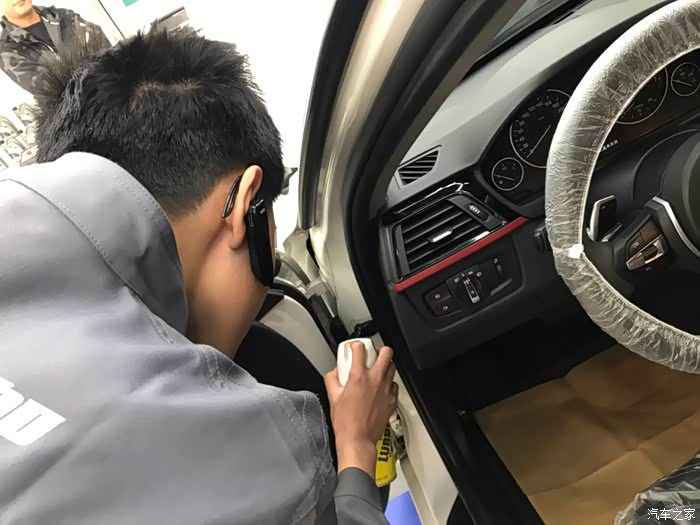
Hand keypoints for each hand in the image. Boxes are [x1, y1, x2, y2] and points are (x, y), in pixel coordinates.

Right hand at [324, 342, 398, 476]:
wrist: (358, 439)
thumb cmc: (346, 422)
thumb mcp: (333, 397)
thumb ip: (332, 380)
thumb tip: (334, 373)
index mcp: (359, 377)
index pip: (360, 349)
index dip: (356, 345)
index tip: (355, 348)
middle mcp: (375, 380)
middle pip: (386, 352)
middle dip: (379, 350)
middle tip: (373, 355)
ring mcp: (386, 389)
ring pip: (393, 367)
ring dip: (385, 366)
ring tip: (378, 371)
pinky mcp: (392, 400)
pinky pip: (394, 385)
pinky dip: (389, 383)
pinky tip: (382, 388)